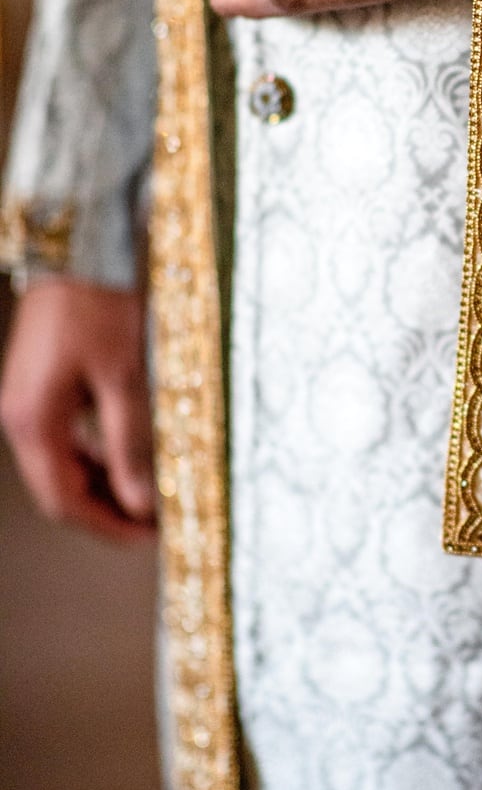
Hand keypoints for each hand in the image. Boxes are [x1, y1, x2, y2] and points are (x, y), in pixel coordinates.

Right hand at [0, 279, 155, 540]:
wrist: (79, 251)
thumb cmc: (101, 305)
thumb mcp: (127, 378)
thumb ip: (132, 444)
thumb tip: (141, 502)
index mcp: (33, 421)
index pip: (65, 500)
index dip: (107, 526)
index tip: (148, 538)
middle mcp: (19, 416)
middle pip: (58, 488)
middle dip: (105, 509)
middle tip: (153, 521)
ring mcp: (24, 402)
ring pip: (60, 464)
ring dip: (101, 483)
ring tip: (148, 492)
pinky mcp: (37, 387)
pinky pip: (62, 437)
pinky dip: (93, 453)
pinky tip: (127, 454)